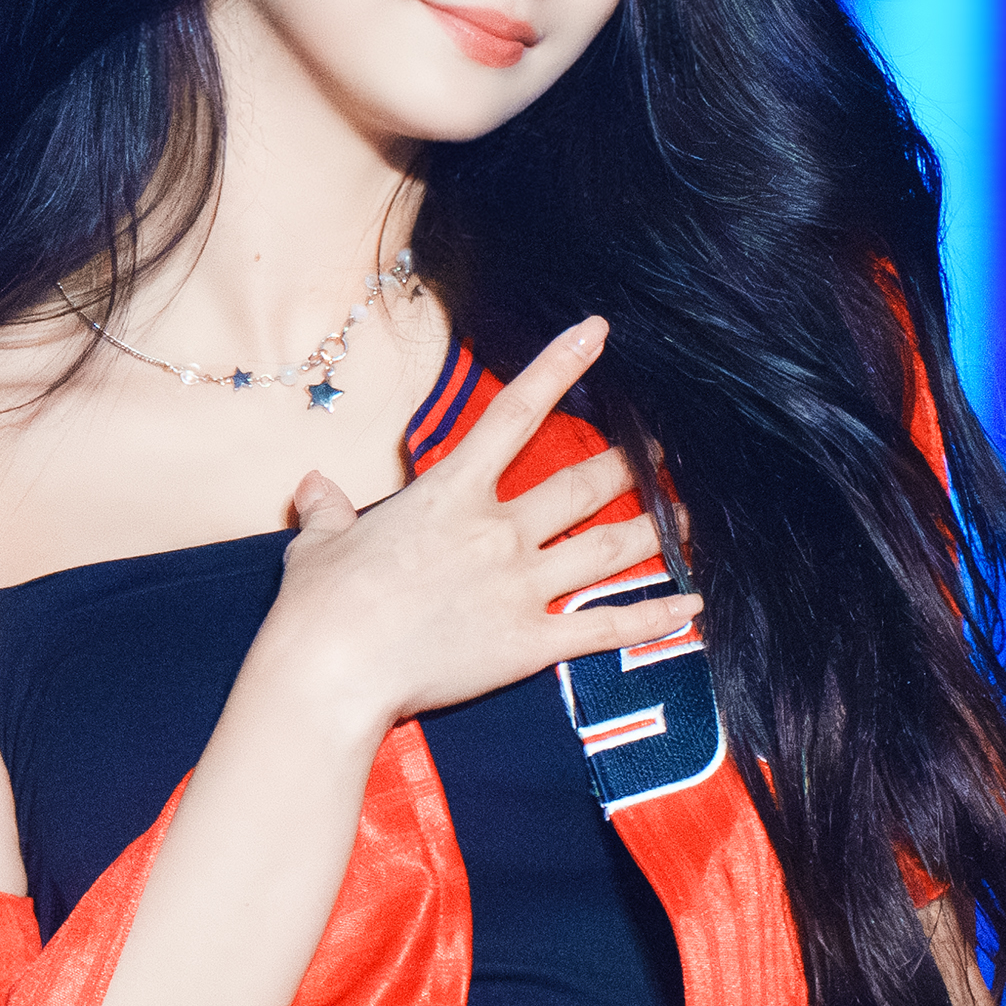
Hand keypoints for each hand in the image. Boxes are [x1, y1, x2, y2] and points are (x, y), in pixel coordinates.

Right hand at [255, 319, 701, 738]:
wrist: (331, 671)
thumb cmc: (320, 606)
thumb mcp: (319, 543)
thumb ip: (328, 509)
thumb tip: (313, 486)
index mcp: (451, 494)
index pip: (515, 413)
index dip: (560, 366)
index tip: (598, 334)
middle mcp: (497, 531)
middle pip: (583, 485)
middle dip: (626, 467)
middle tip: (657, 458)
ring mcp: (521, 586)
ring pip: (609, 547)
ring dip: (655, 530)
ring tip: (687, 520)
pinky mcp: (531, 642)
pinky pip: (606, 624)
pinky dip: (654, 614)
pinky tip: (691, 604)